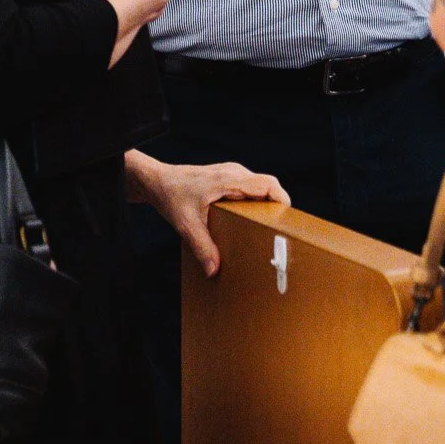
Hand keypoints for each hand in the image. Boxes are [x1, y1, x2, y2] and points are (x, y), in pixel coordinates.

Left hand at [125, 152, 288, 275]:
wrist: (158, 181)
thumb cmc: (171, 196)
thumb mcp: (186, 224)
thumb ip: (202, 247)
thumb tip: (214, 269)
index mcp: (229, 180)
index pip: (267, 184)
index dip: (282, 200)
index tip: (286, 219)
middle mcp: (235, 173)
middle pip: (268, 186)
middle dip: (276, 207)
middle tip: (277, 230)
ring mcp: (232, 174)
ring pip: (260, 187)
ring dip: (265, 205)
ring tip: (265, 228)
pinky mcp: (228, 179)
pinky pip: (250, 188)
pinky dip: (255, 202)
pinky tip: (248, 220)